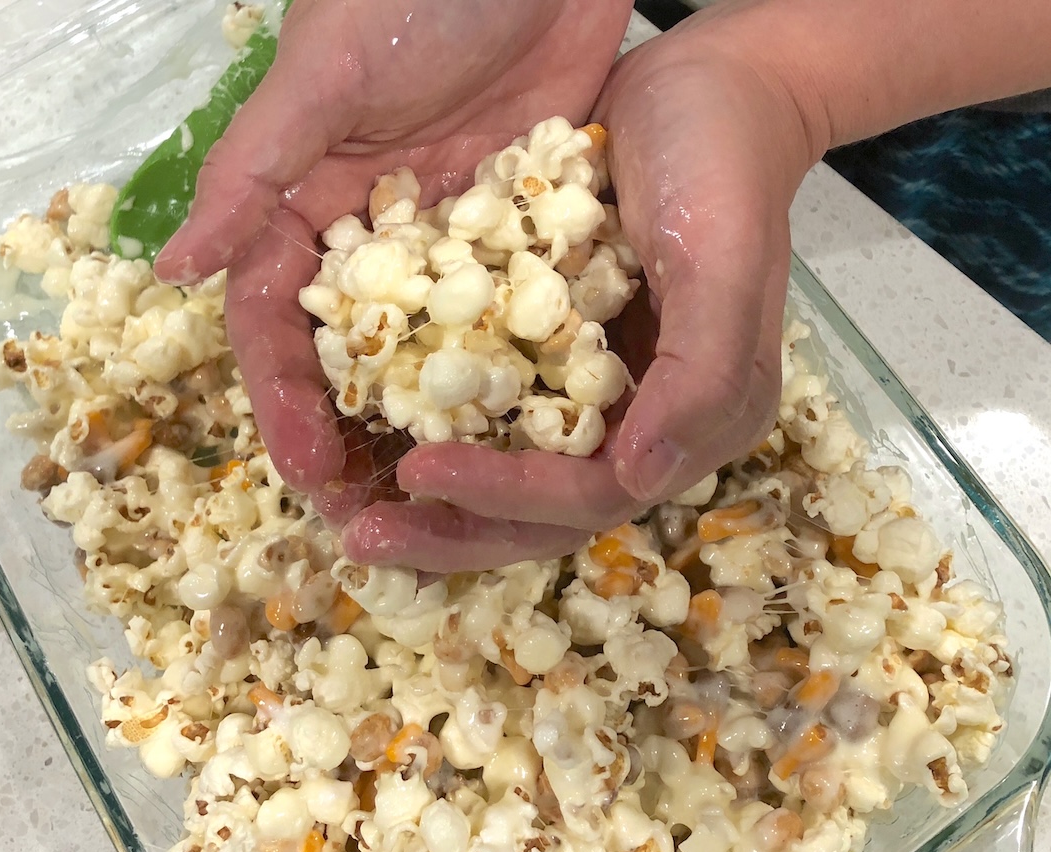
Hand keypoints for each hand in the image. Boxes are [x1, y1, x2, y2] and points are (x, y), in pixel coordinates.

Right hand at [156, 0, 631, 499]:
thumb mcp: (328, 74)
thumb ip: (255, 171)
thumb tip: (171, 270)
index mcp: (303, 200)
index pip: (274, 320)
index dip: (283, 398)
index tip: (308, 469)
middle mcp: (367, 234)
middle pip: (345, 355)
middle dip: (349, 433)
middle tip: (371, 516)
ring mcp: (444, 240)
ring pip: (423, 350)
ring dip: (424, 422)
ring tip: (444, 500)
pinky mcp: (517, 233)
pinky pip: (504, 317)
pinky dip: (505, 372)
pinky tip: (524, 434)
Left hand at [347, 13, 825, 569]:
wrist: (706, 87)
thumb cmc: (720, 165)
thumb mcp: (723, 259)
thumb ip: (700, 374)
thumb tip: (642, 482)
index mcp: (695, 418)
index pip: (594, 492)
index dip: (509, 493)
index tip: (419, 469)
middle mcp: (644, 422)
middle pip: (544, 508)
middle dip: (457, 529)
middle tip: (362, 538)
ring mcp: (597, 391)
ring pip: (512, 471)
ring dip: (438, 502)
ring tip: (355, 513)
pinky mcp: (555, 352)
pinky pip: (493, 410)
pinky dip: (440, 430)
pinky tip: (375, 438)